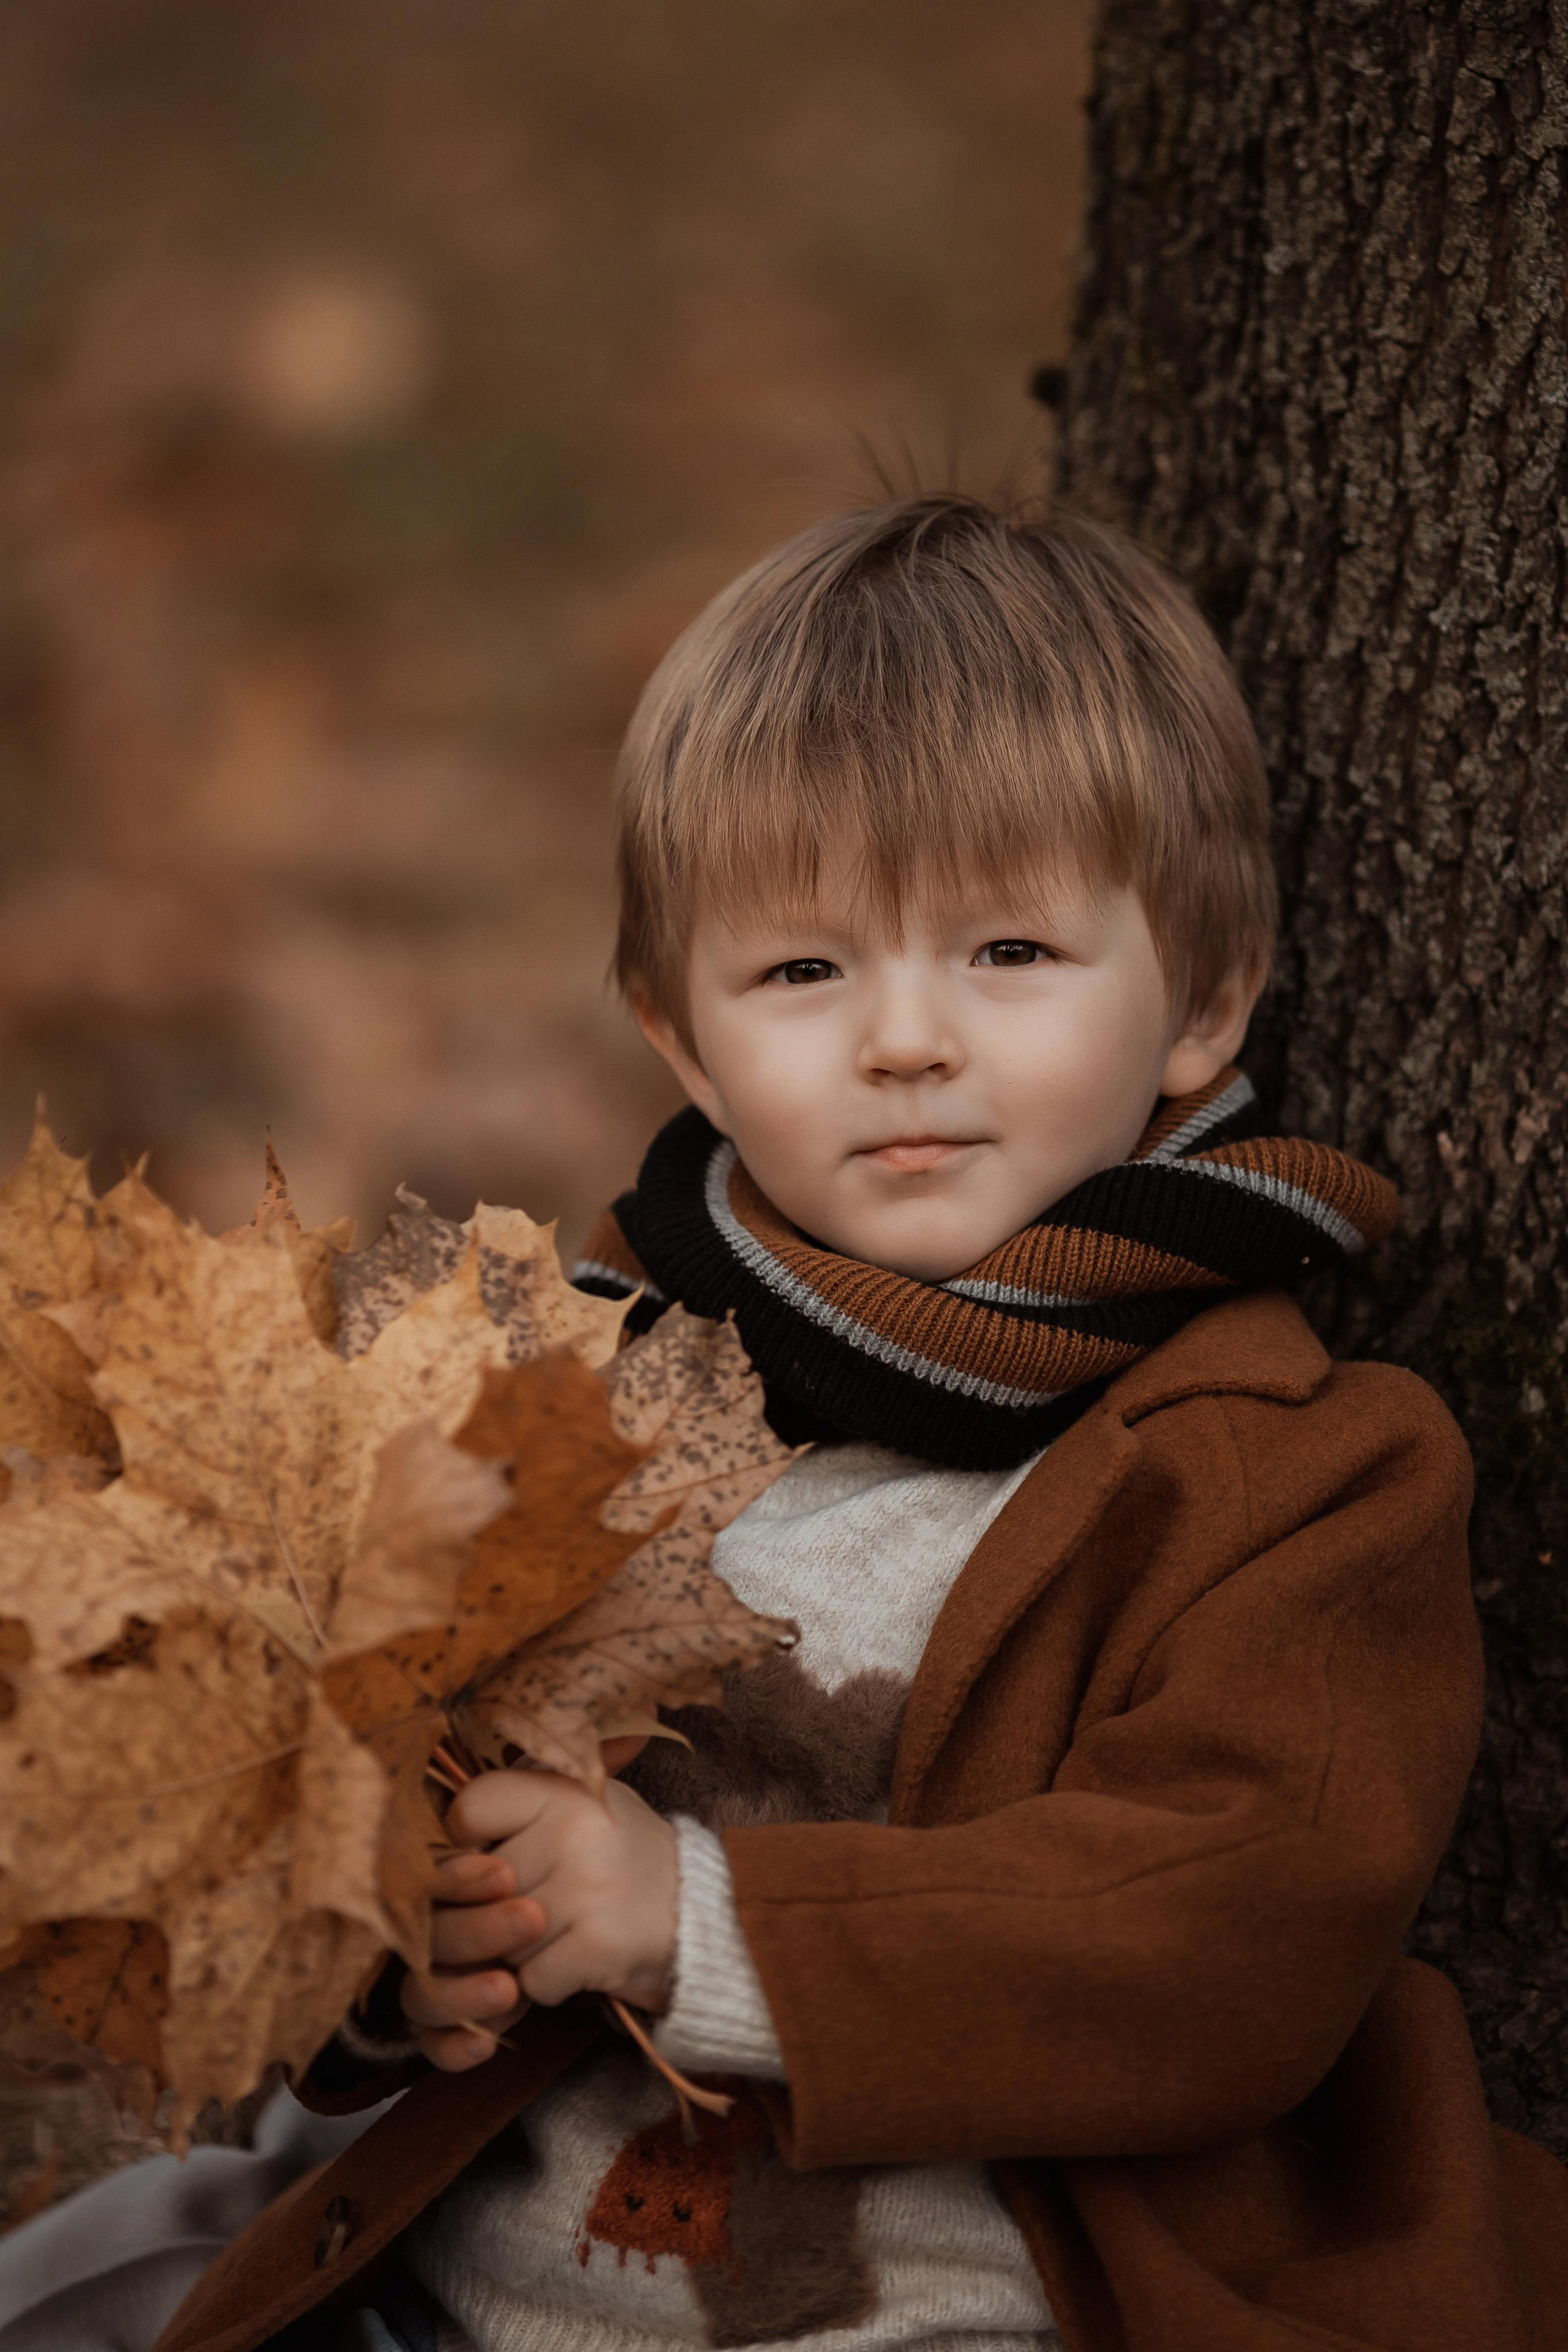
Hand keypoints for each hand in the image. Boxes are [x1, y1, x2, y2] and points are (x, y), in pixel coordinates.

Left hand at [401, 1765, 678, 2072]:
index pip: (469, 1807)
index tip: (486, 1856)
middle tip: (524, 1910)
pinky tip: (575, 1964)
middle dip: (488, 1915)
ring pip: (497, 1941)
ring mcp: (585, 1890)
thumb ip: (515, 1806)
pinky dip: (544, 1986)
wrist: (706, 1919)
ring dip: (514, 1955)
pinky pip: (528, 1982)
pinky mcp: (596, 1947)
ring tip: (554, 1936)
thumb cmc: (623, 1860)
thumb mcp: (580, 1807)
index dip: (465, 1842)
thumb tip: (433, 1831)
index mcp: (563, 1790)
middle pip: (474, 1889)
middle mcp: (572, 1832)